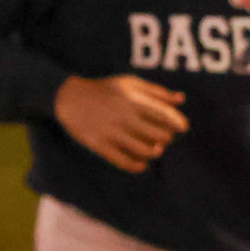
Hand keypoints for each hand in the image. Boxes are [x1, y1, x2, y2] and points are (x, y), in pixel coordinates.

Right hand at [53, 75, 188, 173]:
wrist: (68, 98)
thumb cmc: (104, 90)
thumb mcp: (129, 83)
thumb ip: (156, 91)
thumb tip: (181, 100)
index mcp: (132, 98)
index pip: (166, 115)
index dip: (179, 124)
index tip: (180, 127)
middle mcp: (123, 115)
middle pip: (160, 135)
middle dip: (166, 138)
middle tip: (162, 136)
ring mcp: (110, 131)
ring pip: (146, 151)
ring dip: (154, 152)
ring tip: (153, 148)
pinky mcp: (99, 144)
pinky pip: (125, 162)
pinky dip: (138, 166)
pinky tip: (141, 162)